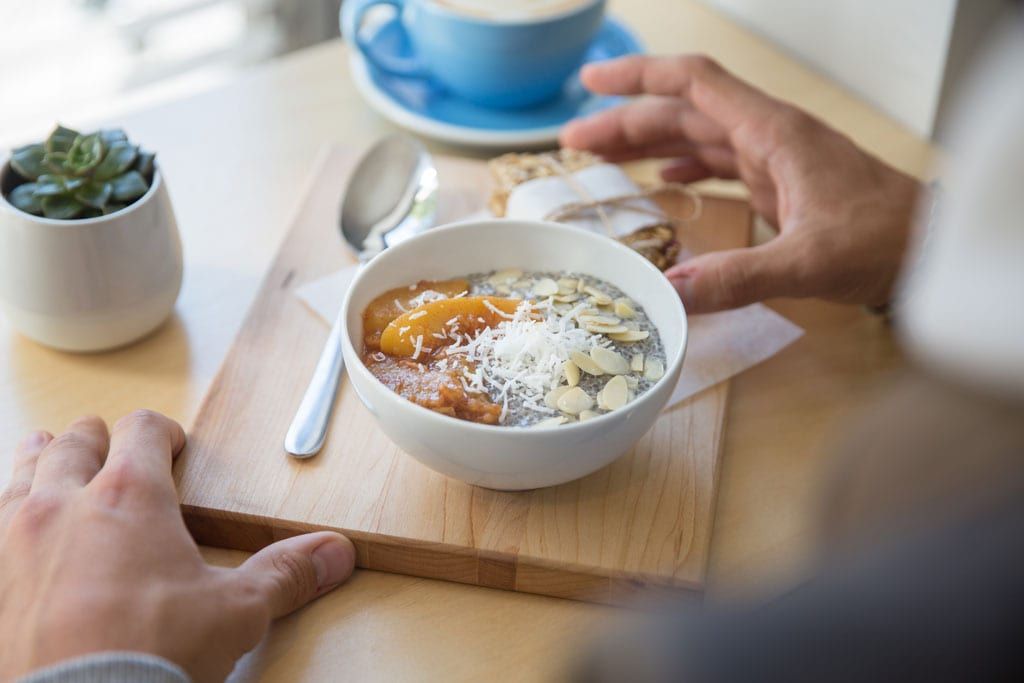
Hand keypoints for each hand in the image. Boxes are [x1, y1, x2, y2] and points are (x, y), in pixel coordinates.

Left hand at [0, 411, 354, 681]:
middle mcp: (64, 505)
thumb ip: (285, 573)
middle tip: (109, 447)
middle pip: (74, 442)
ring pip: (20, 473)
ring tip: (47, 457)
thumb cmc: (152, 655)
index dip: (161, 431)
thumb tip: (335, 552)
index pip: (141, 430)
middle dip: (96, 439)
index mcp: (129, 496)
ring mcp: (15, 542)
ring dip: (39, 462)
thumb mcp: (236, 612)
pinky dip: (7, 518)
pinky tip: (16, 533)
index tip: (172, 446)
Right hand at [560, 55, 922, 312]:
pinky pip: (722, 163)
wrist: (934, 251)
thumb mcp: (809, 263)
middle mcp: (770, 136)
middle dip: (626, 121)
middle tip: (573, 143)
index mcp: (773, 132)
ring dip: (649, 142)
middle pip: (684, 112)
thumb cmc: (886, 242)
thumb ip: (738, 277)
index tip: (590, 81)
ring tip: (601, 157)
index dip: (638, 77)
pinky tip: (664, 179)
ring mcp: (777, 159)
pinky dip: (687, 166)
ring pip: (699, 136)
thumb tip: (668, 295)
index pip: (693, 84)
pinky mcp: (783, 185)